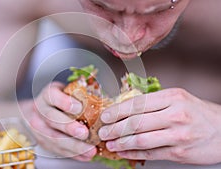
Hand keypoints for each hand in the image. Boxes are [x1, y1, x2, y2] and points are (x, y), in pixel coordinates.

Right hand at [22, 82, 95, 160]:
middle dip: (69, 127)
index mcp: (47, 96)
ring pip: (54, 138)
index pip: (52, 96)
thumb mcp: (66, 93)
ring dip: (73, 146)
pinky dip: (73, 154)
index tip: (79, 107)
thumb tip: (100, 103)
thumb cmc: (59, 102)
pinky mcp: (43, 142)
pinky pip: (57, 150)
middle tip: (84, 133)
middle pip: (52, 119)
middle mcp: (40, 111)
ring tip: (89, 149)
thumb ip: (79, 97)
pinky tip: (85, 155)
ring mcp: (39, 128)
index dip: (64, 102)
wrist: (38, 113)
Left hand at [98, 88, 220, 164]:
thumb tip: (125, 108)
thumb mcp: (179, 99)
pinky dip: (133, 153)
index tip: (105, 115)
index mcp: (173, 97)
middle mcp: (175, 115)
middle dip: (114, 128)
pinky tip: (123, 152)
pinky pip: (150, 153)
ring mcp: (178, 135)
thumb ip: (154, 102)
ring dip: (121, 142)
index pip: (137, 104)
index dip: (117, 111)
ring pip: (141, 139)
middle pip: (136, 122)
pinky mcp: (179, 153)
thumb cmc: (199, 113)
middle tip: (102, 131)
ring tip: (110, 143)